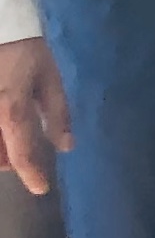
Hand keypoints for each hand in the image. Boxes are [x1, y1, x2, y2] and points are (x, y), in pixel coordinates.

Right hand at [0, 36, 68, 197]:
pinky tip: (3, 127)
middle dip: (7, 161)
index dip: (32, 175)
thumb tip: (66, 145)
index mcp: (11, 109)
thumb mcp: (48, 78)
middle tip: (20, 156)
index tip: (41, 187)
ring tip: (9, 141)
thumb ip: (57, 113)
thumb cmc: (24, 50)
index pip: (20, 154)